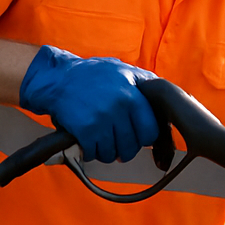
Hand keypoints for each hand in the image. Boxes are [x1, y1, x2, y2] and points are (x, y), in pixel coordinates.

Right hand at [18, 45, 159, 163]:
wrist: (57, 78)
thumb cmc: (93, 74)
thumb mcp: (124, 70)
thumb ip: (146, 83)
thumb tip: (168, 99)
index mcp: (133, 95)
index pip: (150, 132)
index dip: (143, 138)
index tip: (136, 136)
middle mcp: (120, 108)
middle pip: (132, 147)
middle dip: (125, 149)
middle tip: (117, 142)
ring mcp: (102, 120)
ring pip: (113, 154)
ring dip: (107, 152)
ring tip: (101, 140)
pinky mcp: (84, 131)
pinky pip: (94, 154)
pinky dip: (91, 152)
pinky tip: (88, 141)